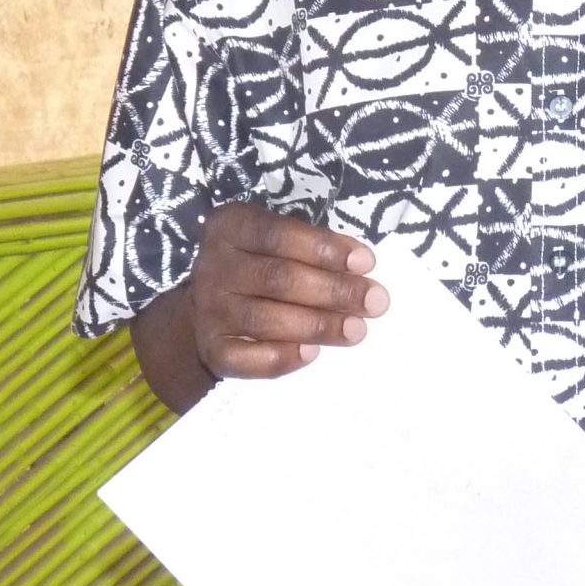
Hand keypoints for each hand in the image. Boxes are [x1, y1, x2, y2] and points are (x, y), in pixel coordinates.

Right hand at [185, 202, 388, 378]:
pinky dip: (283, 358)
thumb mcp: (278, 241)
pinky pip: (248, 358)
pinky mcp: (211, 348)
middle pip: (278, 279)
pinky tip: (313, 353)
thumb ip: (312, 248)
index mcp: (230, 227)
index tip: (366, 262)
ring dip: (318, 326)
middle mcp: (213, 267)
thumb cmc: (260, 264)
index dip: (324, 249)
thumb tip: (361, 266)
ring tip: (357, 330)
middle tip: (376, 302)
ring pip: (266, 320)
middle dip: (334, 291)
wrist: (212, 308)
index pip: (278, 234)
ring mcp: (208, 310)